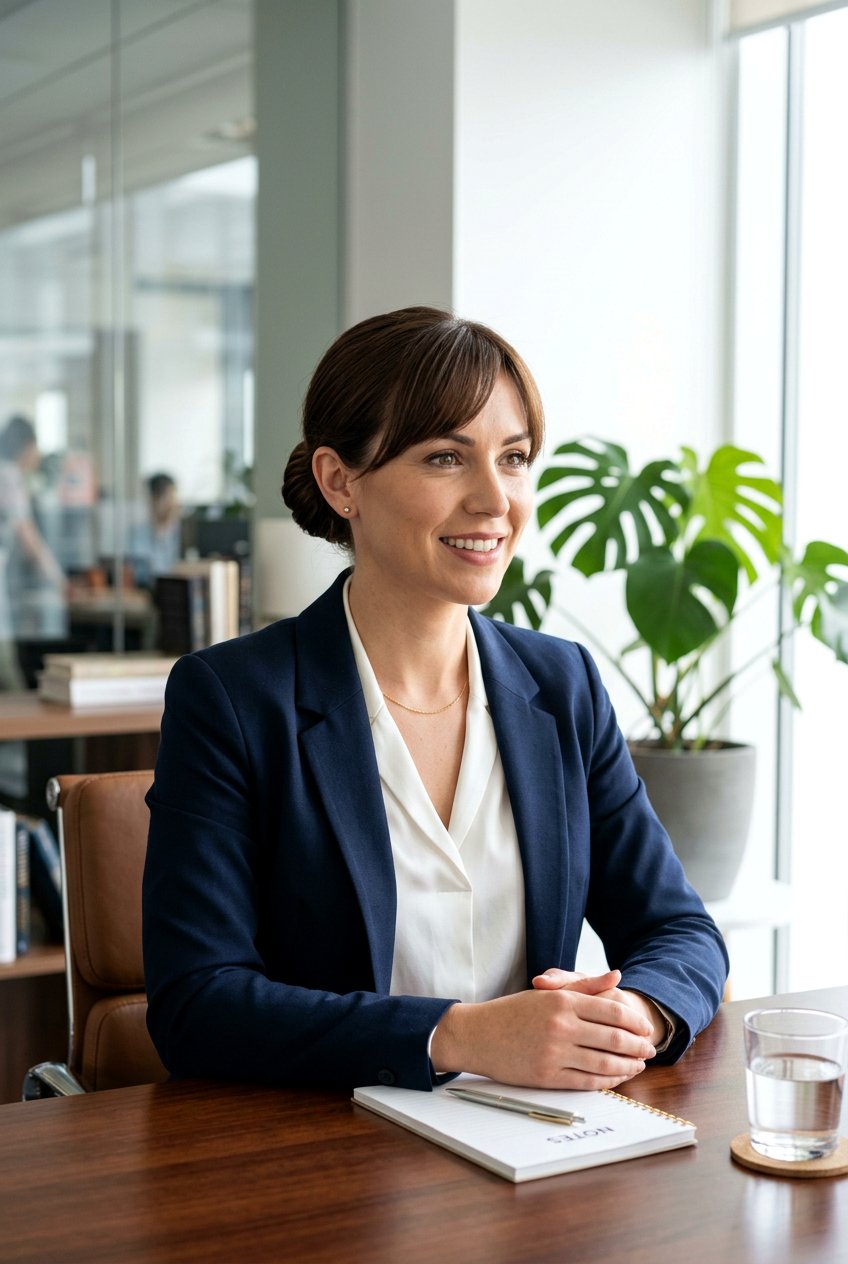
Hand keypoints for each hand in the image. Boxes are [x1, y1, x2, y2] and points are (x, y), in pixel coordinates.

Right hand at [430, 968, 656, 1090]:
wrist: (478, 1035)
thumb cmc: (513, 1012)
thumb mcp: (549, 993)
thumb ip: (585, 986)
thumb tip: (616, 976)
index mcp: (562, 1001)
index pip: (612, 1012)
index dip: (635, 1022)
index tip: (646, 1029)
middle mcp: (561, 1026)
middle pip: (614, 1038)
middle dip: (637, 1046)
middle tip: (650, 1050)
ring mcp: (554, 1052)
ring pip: (604, 1063)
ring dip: (627, 1066)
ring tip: (638, 1066)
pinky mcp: (547, 1076)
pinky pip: (586, 1081)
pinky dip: (607, 1081)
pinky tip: (616, 1078)